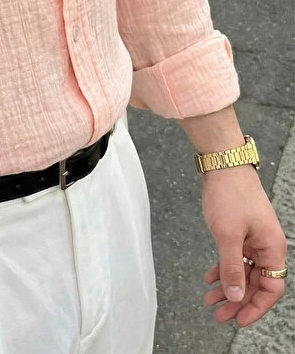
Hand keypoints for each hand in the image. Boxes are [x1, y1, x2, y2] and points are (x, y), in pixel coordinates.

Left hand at [201, 165, 287, 327]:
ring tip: (210, 300)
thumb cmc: (229, 194)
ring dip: (227, 285)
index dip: (256, 306)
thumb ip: (231, 267)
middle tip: (219, 314)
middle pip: (255, 282)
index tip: (239, 319)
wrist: (222, 163)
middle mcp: (266, 244)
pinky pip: (235, 256)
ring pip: (243, 270)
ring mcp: (253, 237)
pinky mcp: (240, 229)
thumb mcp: (228, 235)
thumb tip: (235, 296)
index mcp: (271, 247)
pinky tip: (209, 278)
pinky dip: (222, 268)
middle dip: (237, 299)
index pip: (271, 288)